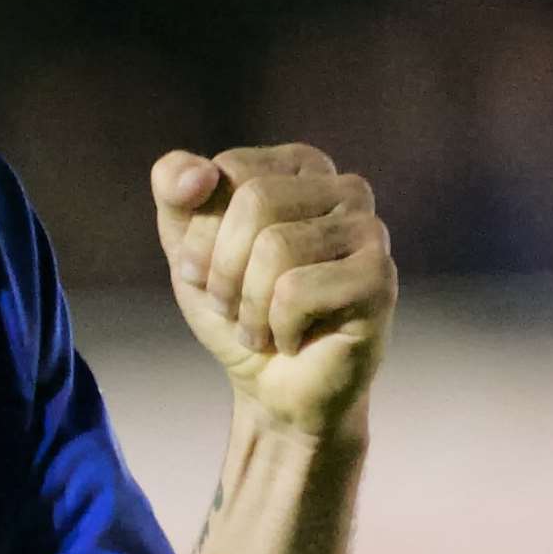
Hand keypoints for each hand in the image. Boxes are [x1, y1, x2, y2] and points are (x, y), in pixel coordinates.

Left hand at [151, 144, 396, 439]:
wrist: (272, 387)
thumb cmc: (233, 305)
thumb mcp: (184, 241)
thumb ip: (173, 188)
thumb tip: (197, 173)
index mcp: (300, 166)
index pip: (226, 173)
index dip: (199, 233)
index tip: (202, 271)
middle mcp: (345, 188)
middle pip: (254, 201)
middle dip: (223, 267)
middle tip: (229, 305)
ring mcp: (370, 232)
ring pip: (276, 246)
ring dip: (248, 304)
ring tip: (258, 326)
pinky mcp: (380, 279)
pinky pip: (297, 290)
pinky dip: (276, 326)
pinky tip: (291, 340)